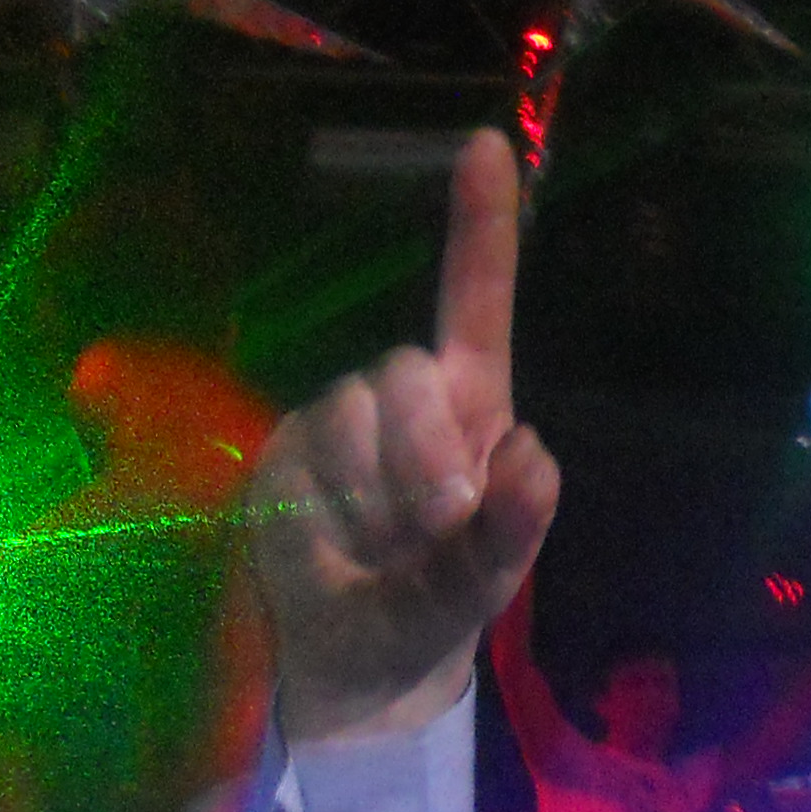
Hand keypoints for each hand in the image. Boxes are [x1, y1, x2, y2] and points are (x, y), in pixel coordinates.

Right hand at [251, 129, 556, 743]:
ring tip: (381, 553)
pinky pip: (306, 463)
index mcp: (469, 405)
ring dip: (378, 497)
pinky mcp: (279, 455)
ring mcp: (333, 420)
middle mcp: (399, 396)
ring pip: (353, 417)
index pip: (476, 302)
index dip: (480, 225)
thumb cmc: (431, 605)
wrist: (351, 667)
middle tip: (436, 525)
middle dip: (427, 453)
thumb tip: (531, 453)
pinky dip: (330, 518)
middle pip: (408, 371)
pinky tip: (335, 552)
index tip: (486, 143)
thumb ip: (515, 525)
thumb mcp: (486, 579)